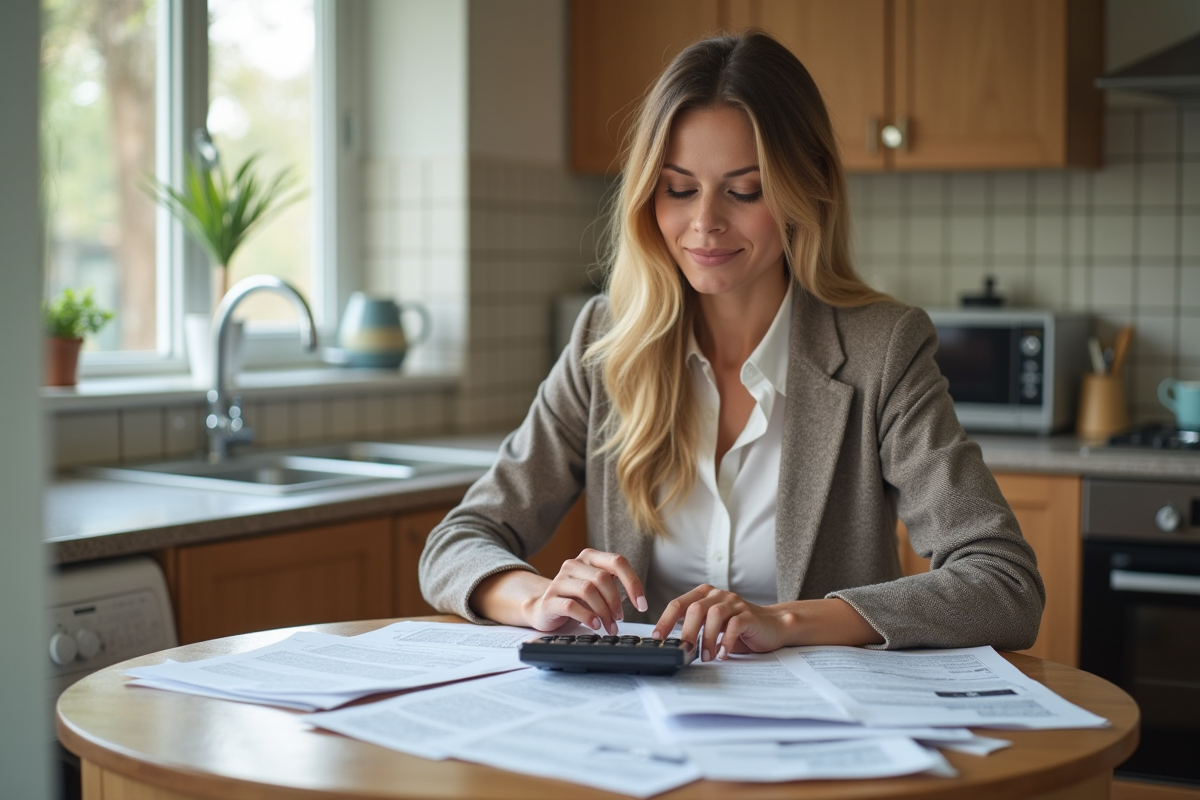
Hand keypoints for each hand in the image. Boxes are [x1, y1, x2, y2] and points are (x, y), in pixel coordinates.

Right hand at [523, 549, 648, 634]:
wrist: (544, 609)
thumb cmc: (576, 600)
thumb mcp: (598, 589)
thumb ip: (614, 586)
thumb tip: (639, 600)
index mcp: (589, 558)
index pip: (617, 561)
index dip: (633, 583)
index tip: (642, 605)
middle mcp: (573, 564)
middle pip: (602, 578)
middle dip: (616, 601)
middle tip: (620, 619)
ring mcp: (559, 581)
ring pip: (588, 590)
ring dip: (604, 612)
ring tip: (609, 626)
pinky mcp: (549, 599)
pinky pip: (571, 606)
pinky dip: (587, 617)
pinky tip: (594, 625)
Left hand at [652, 584, 791, 660]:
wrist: (772, 626)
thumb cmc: (738, 629)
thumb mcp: (712, 627)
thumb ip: (695, 629)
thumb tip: (672, 646)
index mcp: (704, 595)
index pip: (678, 604)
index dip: (665, 620)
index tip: (657, 638)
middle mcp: (718, 595)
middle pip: (695, 609)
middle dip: (686, 632)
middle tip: (683, 651)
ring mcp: (734, 602)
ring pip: (714, 615)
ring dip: (707, 639)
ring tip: (705, 657)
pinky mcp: (749, 614)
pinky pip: (734, 625)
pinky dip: (725, 641)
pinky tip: (722, 654)